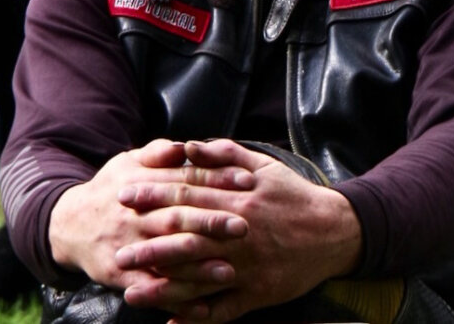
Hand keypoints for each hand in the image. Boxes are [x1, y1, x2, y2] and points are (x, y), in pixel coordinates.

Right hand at [49, 140, 255, 301]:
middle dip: (210, 222)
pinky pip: (150, 289)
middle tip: (243, 226)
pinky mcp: (119, 274)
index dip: (216, 179)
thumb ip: (158, 153)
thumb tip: (186, 145)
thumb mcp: (128, 162)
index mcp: (141, 183)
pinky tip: (202, 308)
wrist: (68, 225)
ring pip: (165, 256)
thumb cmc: (111, 190)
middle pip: (176, 218)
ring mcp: (126, 246)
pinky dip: (175, 299)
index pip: (184, 179)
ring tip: (228, 271)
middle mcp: (135, 215)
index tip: (247, 182)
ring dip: (197, 266)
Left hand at [116, 139, 362, 323]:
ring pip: (199, 280)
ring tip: (132, 292)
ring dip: (164, 288)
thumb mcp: (263, 166)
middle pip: (186, 241)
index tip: (124, 195)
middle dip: (149, 246)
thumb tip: (188, 147)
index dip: (153, 196)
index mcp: (238, 200)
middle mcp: (239, 235)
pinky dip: (198, 318)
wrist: (335, 231)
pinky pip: (224, 310)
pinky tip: (172, 323)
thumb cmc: (294, 195)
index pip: (187, 197)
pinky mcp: (259, 293)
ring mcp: (248, 268)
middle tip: (117, 252)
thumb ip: (224, 154)